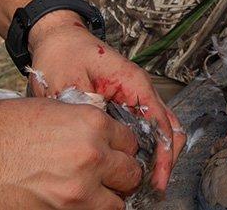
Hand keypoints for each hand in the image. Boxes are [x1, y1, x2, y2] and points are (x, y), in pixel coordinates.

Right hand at [0, 97, 141, 208]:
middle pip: (130, 174)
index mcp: (90, 124)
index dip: (120, 149)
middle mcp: (90, 157)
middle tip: (106, 177)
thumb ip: (79, 124)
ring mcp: (76, 193)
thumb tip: (97, 136)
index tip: (114, 155)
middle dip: (119, 176)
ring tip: (87, 194)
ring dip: (106, 199)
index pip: (130, 142)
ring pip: (116, 204)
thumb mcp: (46, 111)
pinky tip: (69, 203)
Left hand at [27, 16, 185, 195]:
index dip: (162, 155)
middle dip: (165, 160)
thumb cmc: (63, 54)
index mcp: (132, 81)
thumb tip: (96, 141)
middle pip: (169, 128)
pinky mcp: (127, 104)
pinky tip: (134, 166)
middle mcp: (140, 90)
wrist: (58, 38)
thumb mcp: (66, 83)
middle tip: (153, 188)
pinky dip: (146, 148)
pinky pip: (146, 128)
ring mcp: (136, 97)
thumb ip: (82, 111)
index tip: (156, 181)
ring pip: (162, 129)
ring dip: (158, 156)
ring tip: (146, 182)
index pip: (159, 122)